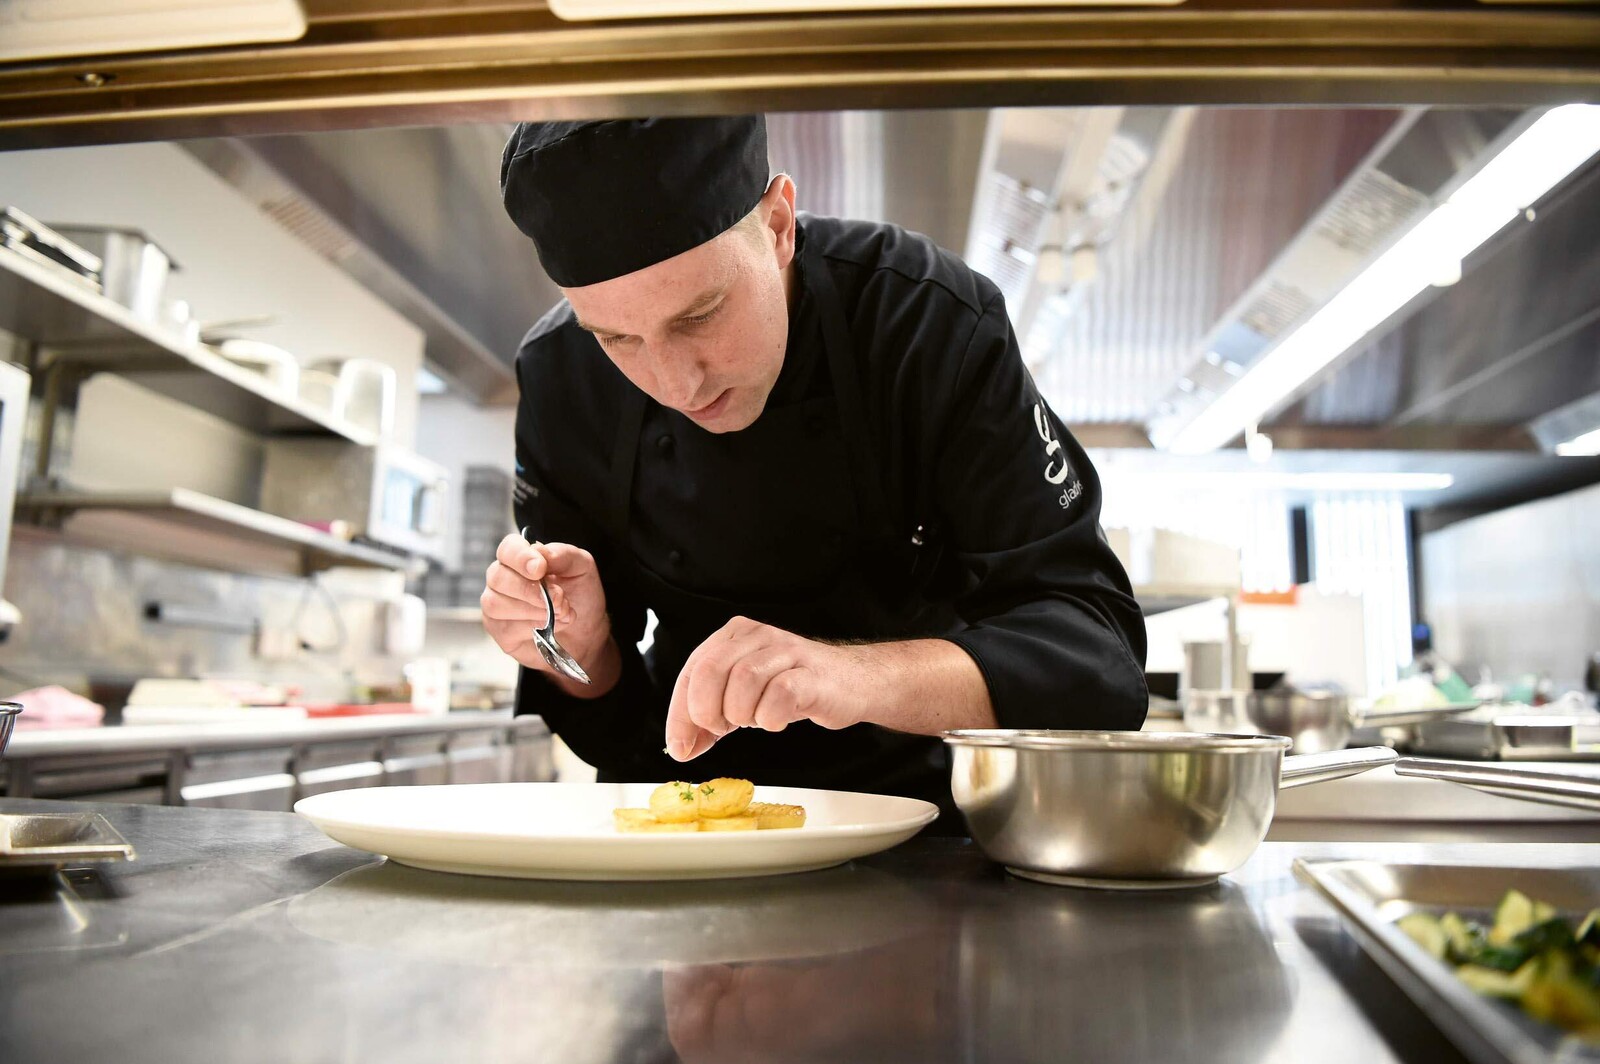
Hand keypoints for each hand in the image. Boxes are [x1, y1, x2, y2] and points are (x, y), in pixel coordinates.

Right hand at [481, 532, 616, 692]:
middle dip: (531, 590)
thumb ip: (563, 555)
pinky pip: (505, 628)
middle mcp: (503, 579)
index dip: (520, 557)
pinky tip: (550, 627)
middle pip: (497, 577)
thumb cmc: (579, 596)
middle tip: (559, 598)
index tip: (540, 568)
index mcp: (521, 558)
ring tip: (560, 613)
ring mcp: (497, 605)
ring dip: (534, 610)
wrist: (587, 633)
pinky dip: (532, 627)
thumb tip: (540, 551)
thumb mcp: (582, 569)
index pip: (507, 549)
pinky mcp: (500, 632)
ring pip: (497, 603)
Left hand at [664, 617, 869, 760]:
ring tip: (755, 720)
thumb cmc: (792, 688)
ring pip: (743, 680)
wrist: (850, 683)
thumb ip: (709, 720)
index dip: (680, 714)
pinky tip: (777, 721)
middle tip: (724, 729)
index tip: (681, 747)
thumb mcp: (742, 699)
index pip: (691, 671)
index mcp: (733, 636)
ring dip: (742, 714)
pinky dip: (770, 718)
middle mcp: (756, 636)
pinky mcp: (811, 672)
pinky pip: (780, 694)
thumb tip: (680, 748)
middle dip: (708, 712)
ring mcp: (786, 651)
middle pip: (710, 671)